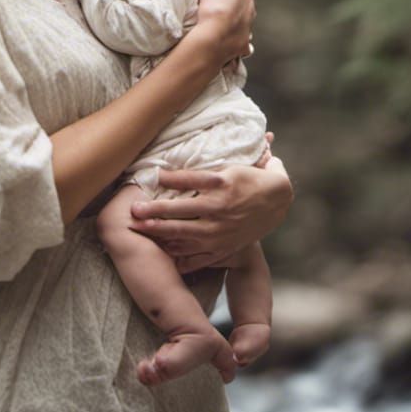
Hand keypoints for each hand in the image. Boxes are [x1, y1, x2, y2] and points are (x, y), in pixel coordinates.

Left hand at [129, 151, 291, 273]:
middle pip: (181, 210)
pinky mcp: (224, 246)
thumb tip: (182, 156)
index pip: (190, 180)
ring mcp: (221, 230)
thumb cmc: (248, 177)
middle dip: (154, 211)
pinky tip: (162, 251)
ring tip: (140, 229)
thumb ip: (205, 163)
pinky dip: (179, 255)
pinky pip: (198, 254)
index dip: (169, 178)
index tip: (151, 176)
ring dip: (161, 232)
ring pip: (185, 234)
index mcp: (222, 183)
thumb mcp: (229, 164)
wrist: (277, 200)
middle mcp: (220, 207)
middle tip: (133, 211)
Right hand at [192, 0, 255, 69]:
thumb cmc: (210, 12)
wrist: (215, 40)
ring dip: (230, 10)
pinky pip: (239, 30)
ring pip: (240, 10)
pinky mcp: (246, 37)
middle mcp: (250, 0)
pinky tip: (223, 32)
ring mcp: (250, 19)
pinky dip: (232, 29)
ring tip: (214, 15)